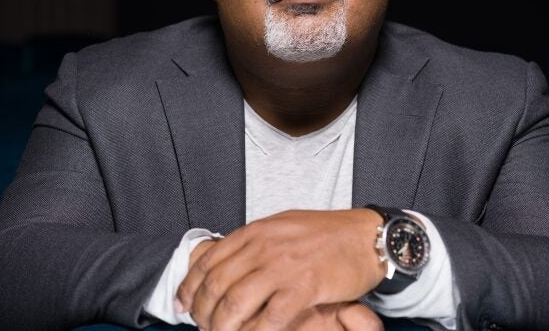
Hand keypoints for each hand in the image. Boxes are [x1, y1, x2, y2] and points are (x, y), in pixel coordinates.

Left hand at [176, 209, 385, 330]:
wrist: (365, 237)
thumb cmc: (327, 234)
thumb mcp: (281, 226)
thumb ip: (253, 243)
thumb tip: (225, 261)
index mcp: (255, 231)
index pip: (208, 261)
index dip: (188, 288)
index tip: (183, 306)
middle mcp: (264, 246)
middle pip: (216, 286)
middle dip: (203, 314)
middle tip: (203, 328)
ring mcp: (283, 266)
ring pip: (235, 304)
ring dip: (222, 327)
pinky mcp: (303, 286)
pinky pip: (269, 318)